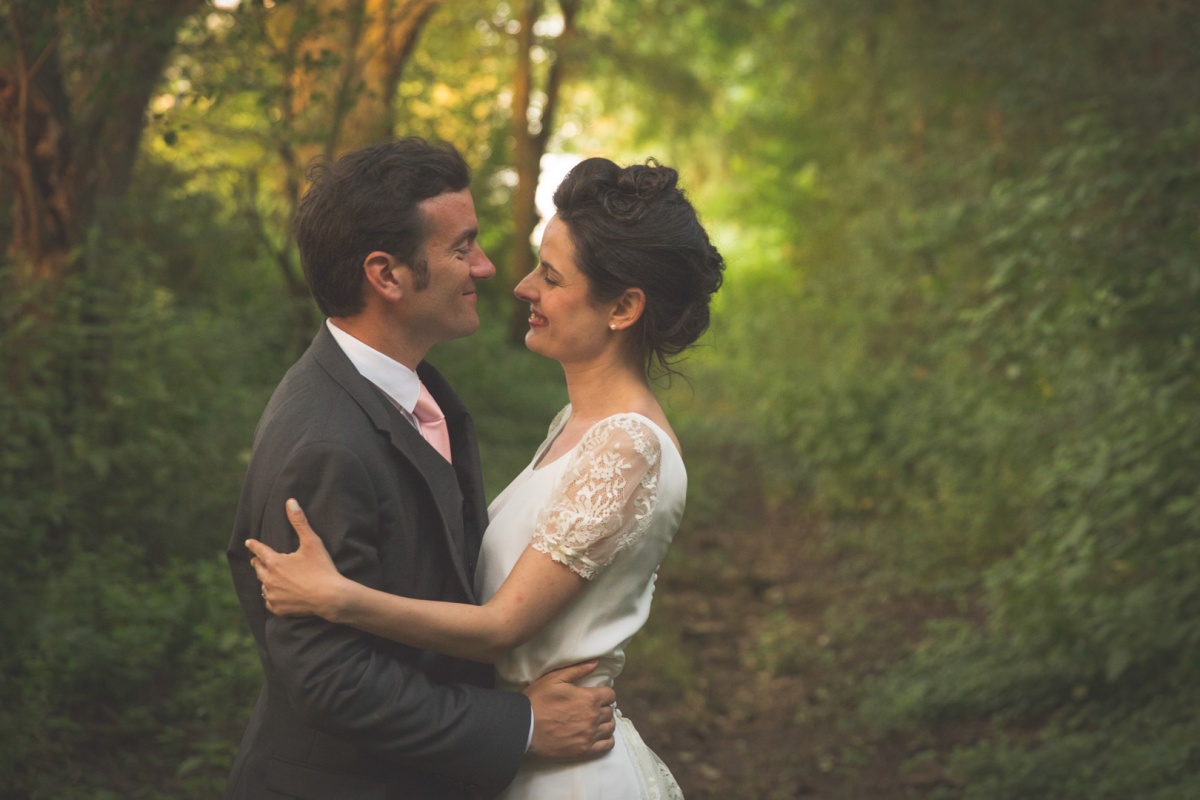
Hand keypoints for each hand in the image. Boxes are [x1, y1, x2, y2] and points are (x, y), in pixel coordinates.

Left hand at [246, 498, 346, 620]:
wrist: (330, 597)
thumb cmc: (322, 568)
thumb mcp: (312, 542)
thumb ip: (299, 521)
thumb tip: (290, 501)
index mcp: (275, 562)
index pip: (259, 550)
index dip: (254, 545)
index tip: (249, 542)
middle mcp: (269, 579)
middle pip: (258, 569)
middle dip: (258, 562)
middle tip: (257, 560)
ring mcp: (272, 595)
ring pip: (263, 585)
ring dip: (265, 580)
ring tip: (268, 578)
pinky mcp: (278, 609)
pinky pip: (269, 601)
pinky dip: (271, 597)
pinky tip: (275, 595)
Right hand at [523, 661, 616, 760]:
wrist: (523, 728)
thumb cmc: (537, 701)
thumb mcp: (554, 679)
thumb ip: (578, 670)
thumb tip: (596, 662)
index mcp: (588, 698)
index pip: (610, 695)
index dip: (604, 694)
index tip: (596, 696)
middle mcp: (593, 717)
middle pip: (610, 711)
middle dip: (603, 708)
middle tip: (592, 709)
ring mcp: (589, 736)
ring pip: (610, 728)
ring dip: (605, 723)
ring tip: (594, 722)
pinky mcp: (584, 751)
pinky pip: (607, 745)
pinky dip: (606, 740)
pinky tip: (598, 736)